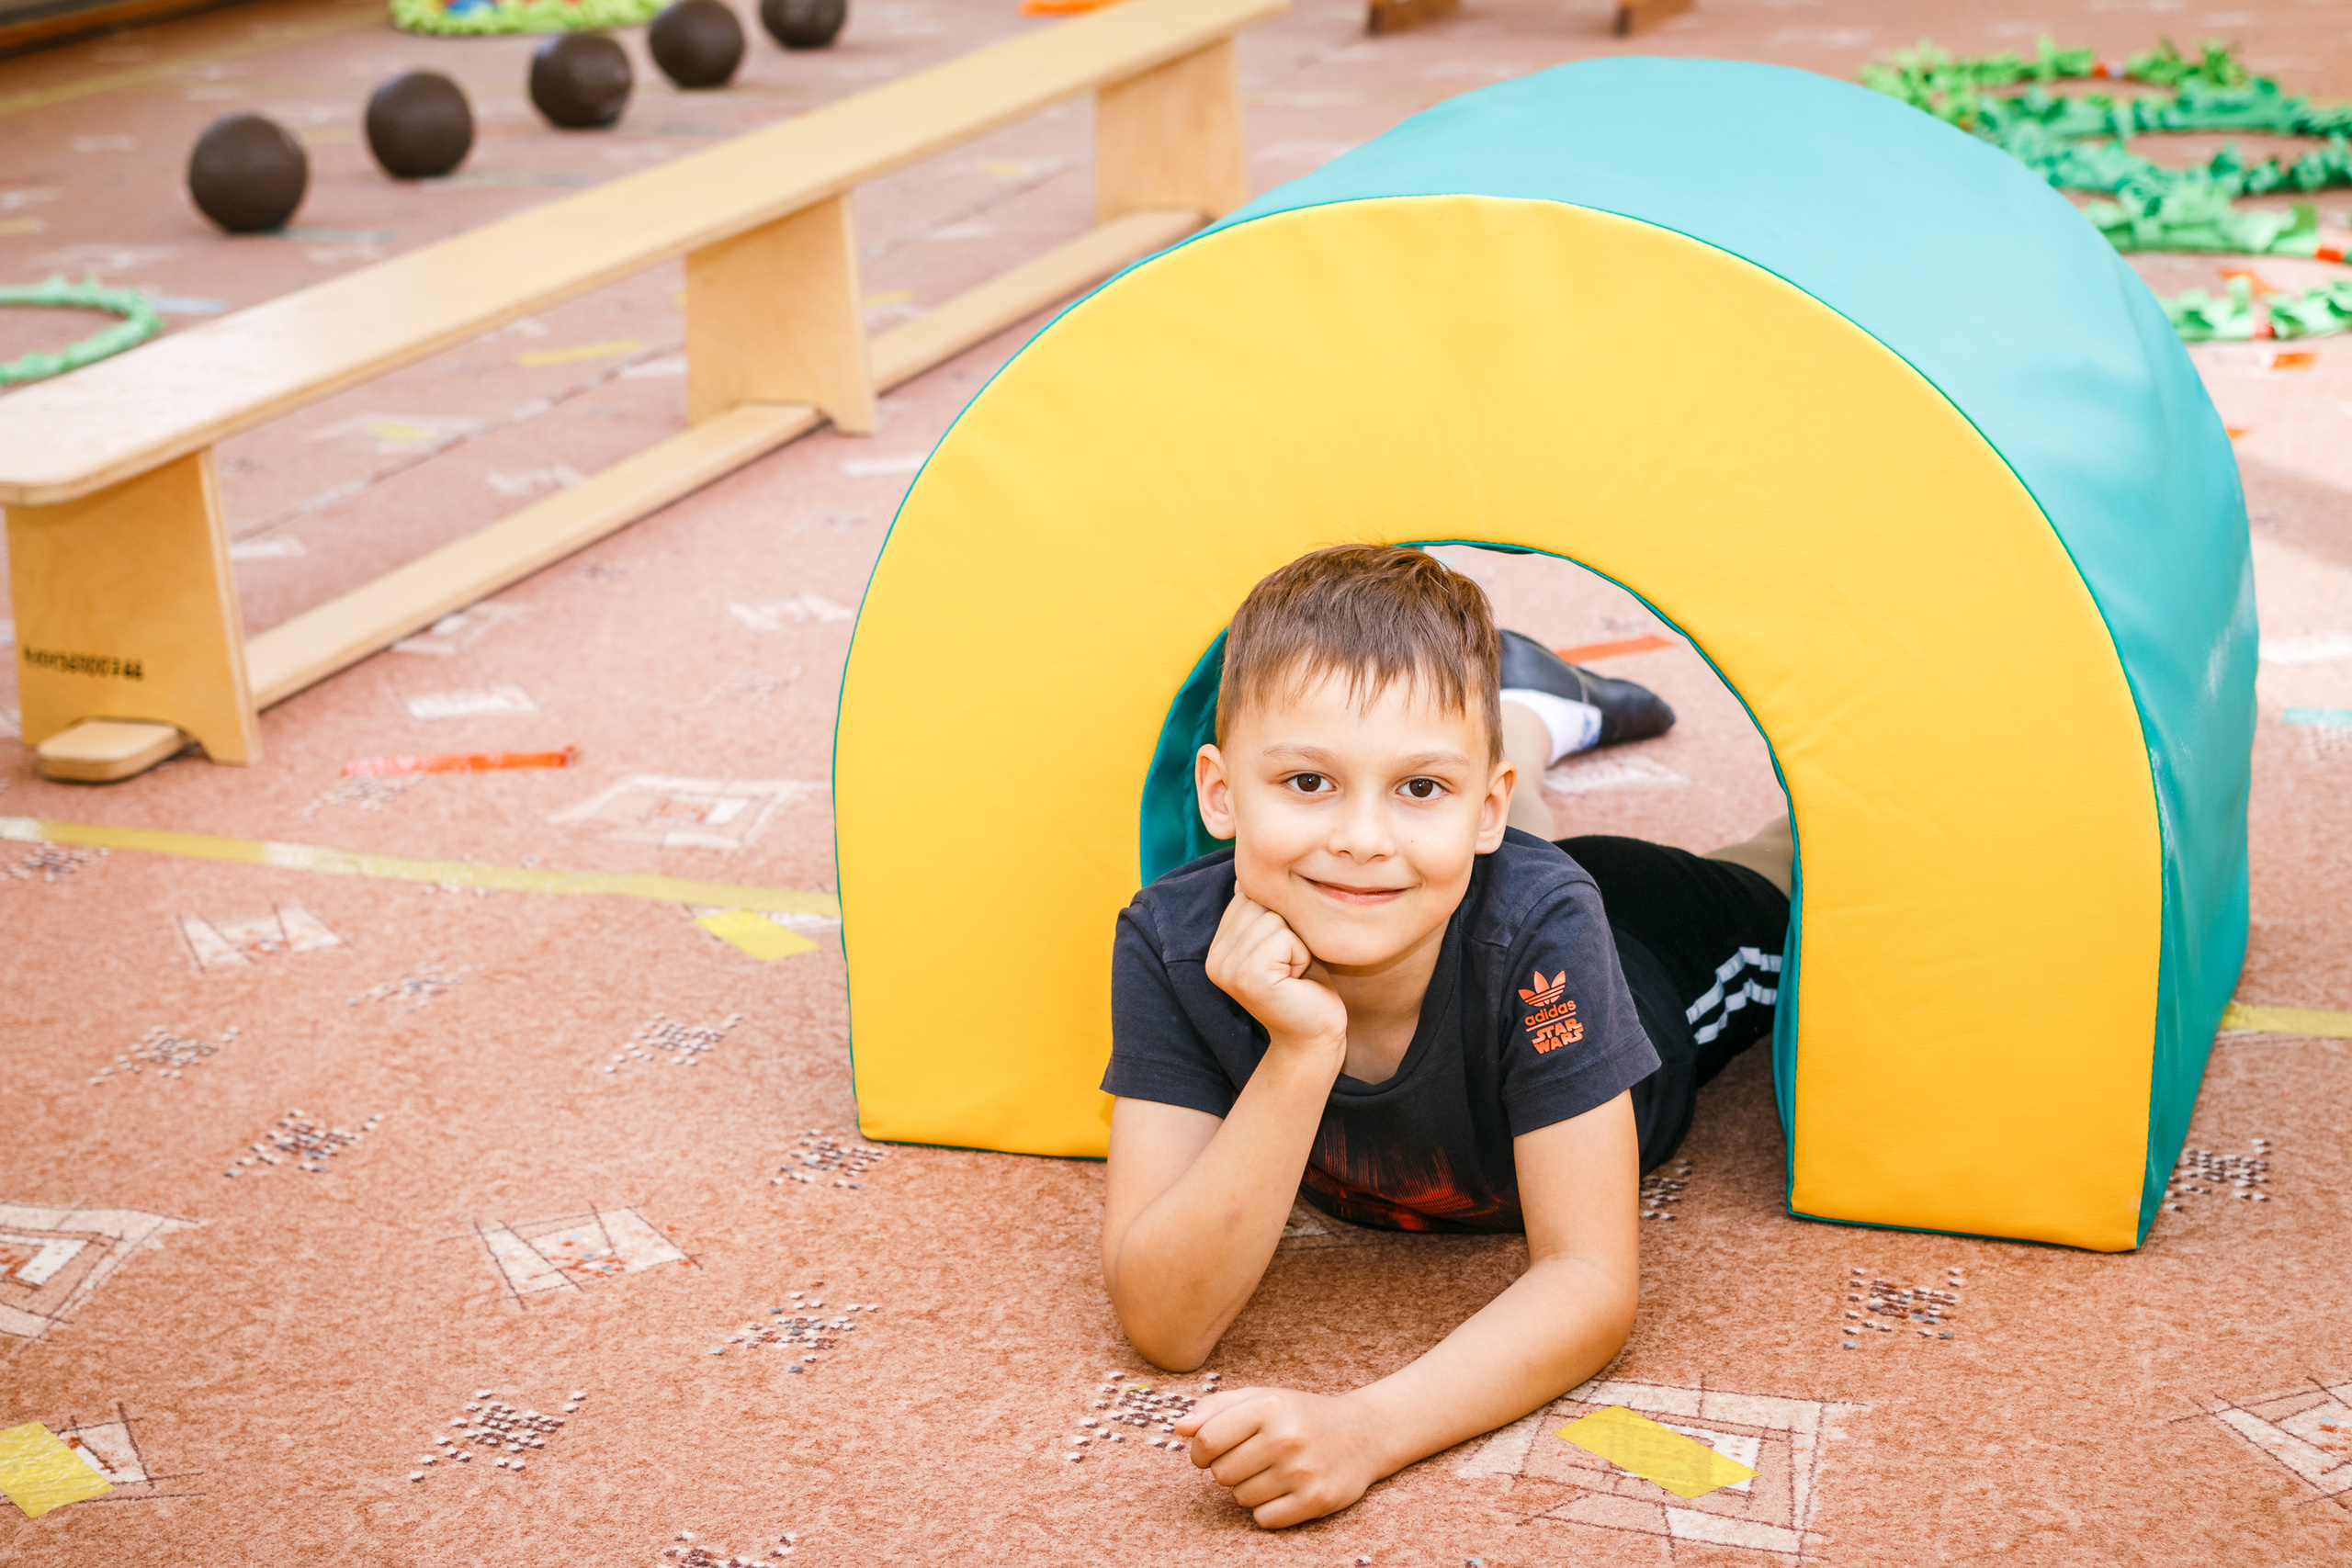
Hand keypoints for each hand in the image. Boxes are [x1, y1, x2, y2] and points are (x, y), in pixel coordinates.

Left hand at [1175, 1386, 1385, 1527]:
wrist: (1363, 1434)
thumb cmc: (1301, 1414)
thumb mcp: (1261, 1398)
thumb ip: (1216, 1408)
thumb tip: (1180, 1428)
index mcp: (1268, 1406)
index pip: (1206, 1441)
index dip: (1200, 1451)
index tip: (1211, 1451)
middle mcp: (1286, 1437)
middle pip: (1221, 1474)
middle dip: (1229, 1469)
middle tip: (1253, 1458)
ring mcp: (1302, 1471)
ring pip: (1241, 1498)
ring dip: (1250, 1488)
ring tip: (1273, 1471)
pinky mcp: (1316, 1500)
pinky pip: (1264, 1518)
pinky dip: (1268, 1509)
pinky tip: (1286, 1489)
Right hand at [1203, 893, 1347, 1063]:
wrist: (1315, 1035)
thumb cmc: (1306, 985)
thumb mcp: (1282, 938)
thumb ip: (1263, 911)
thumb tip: (1247, 874)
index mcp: (1217, 947)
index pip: (1248, 894)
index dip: (1280, 917)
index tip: (1283, 955)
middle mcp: (1214, 958)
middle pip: (1261, 902)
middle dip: (1289, 929)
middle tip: (1292, 966)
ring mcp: (1227, 968)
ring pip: (1273, 917)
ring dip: (1298, 943)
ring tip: (1294, 973)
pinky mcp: (1248, 976)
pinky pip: (1285, 937)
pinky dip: (1302, 955)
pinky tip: (1297, 980)